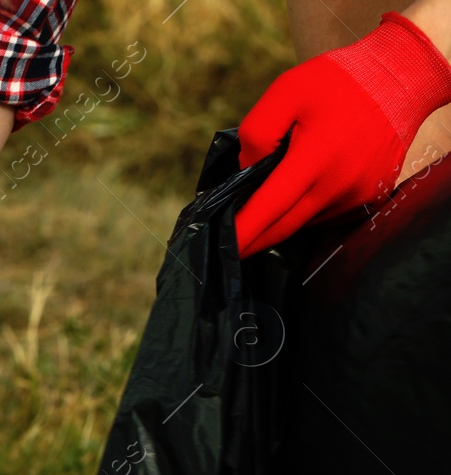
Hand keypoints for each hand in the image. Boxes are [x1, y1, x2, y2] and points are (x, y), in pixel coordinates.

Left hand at [237, 12, 450, 256]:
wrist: (402, 78)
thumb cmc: (338, 81)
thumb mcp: (287, 90)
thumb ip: (257, 133)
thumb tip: (245, 172)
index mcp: (316, 157)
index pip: (270, 208)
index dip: (242, 232)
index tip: (221, 247)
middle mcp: (339, 185)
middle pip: (284, 227)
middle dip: (253, 238)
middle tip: (227, 240)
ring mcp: (358, 196)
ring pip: (304, 222)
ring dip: (281, 218)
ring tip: (267, 196)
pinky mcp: (370, 199)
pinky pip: (326, 214)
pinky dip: (305, 208)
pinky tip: (301, 187)